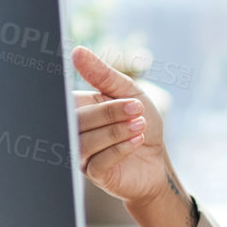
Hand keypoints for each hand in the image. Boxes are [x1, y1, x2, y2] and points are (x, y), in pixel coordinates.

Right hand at [72, 46, 166, 204]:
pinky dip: (120, 149)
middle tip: (136, 108)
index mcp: (80, 107)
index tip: (115, 93)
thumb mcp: (130, 93)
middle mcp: (75, 131)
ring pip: (86, 141)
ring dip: (117, 131)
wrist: (157, 159)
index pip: (70, 100)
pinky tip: (137, 141)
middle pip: (78, 120)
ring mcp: (82, 154)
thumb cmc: (141, 122)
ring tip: (140, 124)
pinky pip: (98, 161)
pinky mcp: (94, 174)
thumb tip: (78, 52)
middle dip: (110, 113)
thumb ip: (103, 75)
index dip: (88, 96)